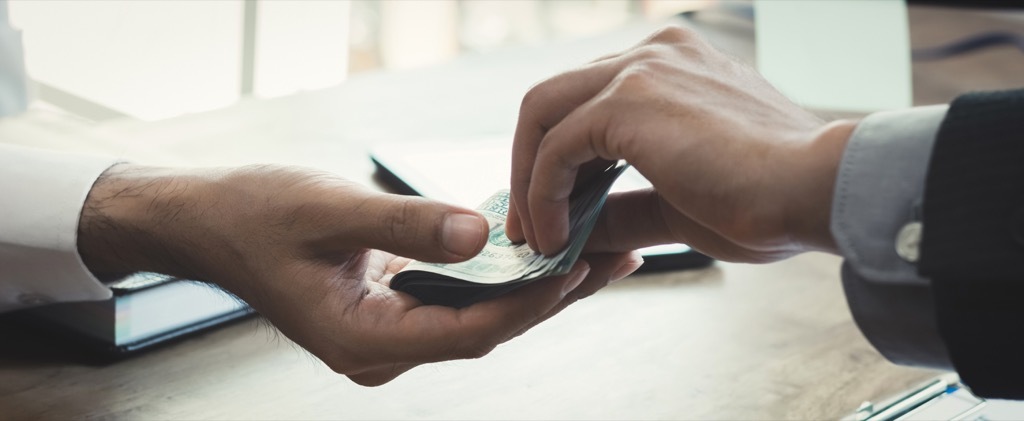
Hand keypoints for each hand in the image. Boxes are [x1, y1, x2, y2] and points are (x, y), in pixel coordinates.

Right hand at [77, 164, 642, 385]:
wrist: (205, 222)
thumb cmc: (252, 217)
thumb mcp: (329, 212)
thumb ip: (406, 227)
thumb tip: (482, 236)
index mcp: (364, 340)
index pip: (470, 330)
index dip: (530, 302)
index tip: (580, 267)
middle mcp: (381, 349)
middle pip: (485, 329)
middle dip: (551, 295)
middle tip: (614, 258)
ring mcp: (386, 333)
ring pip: (477, 316)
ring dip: (532, 286)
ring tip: (594, 253)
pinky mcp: (389, 310)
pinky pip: (457, 300)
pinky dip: (498, 277)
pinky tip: (533, 251)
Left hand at [507, 26, 857, 262]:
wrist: (816, 190)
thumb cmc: (767, 201)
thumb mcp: (678, 204)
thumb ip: (623, 209)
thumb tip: (577, 233)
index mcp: (670, 67)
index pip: (588, 103)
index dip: (559, 159)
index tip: (555, 210)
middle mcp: (651, 54)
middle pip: (553, 100)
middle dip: (530, 166)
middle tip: (530, 225)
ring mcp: (638, 69)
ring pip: (542, 115)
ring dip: (528, 181)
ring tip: (538, 238)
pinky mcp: (627, 100)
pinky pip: (556, 149)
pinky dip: (542, 195)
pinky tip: (556, 237)